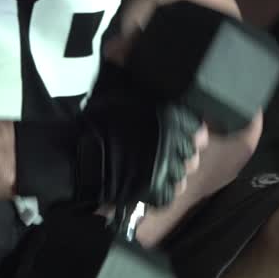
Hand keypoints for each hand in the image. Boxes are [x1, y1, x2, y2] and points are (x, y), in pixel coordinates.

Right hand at [80, 99, 207, 207]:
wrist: (82, 153)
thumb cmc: (100, 120)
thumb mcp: (124, 96)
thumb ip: (146, 95)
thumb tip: (150, 82)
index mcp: (171, 119)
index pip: (196, 128)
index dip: (190, 131)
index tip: (183, 132)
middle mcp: (175, 145)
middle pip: (191, 154)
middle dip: (181, 153)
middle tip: (166, 152)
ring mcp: (167, 170)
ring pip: (182, 176)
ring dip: (172, 173)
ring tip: (156, 170)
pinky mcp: (155, 192)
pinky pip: (168, 195)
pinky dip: (161, 192)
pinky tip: (150, 185)